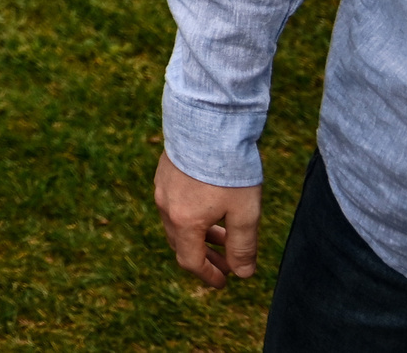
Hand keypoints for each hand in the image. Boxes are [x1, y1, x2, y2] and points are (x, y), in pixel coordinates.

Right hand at [153, 153, 261, 288]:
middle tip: (227, 262)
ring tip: (222, 233)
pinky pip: (173, 203)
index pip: (191, 261)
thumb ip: (243, 247)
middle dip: (205, 257)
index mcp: (184, 222)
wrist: (208, 123)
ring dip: (199, 235)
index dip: (208, 275)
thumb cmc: (228, 170)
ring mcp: (162, 187)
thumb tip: (243, 273)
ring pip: (177, 222)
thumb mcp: (245, 213)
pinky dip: (191, 215)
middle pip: (181, 243)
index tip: (225, 282)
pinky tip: (209, 206)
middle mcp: (167, 207)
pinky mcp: (164, 171)